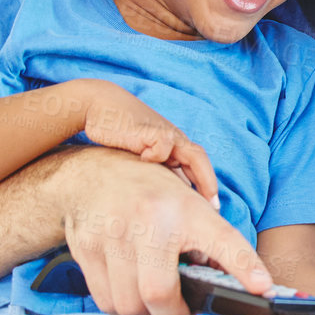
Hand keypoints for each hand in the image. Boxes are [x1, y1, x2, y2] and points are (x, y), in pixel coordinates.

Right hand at [57, 147, 270, 314]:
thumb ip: (214, 245)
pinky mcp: (85, 249)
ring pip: (130, 305)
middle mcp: (148, 220)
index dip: (244, 267)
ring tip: (160, 309)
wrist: (93, 174)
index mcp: (185, 209)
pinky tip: (135, 300)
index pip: (223, 240)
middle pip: (159, 295)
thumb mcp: (190, 207)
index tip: (264, 290)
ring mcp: (112, 235)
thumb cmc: (153, 195)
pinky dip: (125, 310)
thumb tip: (248, 291)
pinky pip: (106, 301)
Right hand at [71, 79, 219, 209]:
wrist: (100, 106)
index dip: (206, 185)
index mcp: (174, 144)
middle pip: (200, 160)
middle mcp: (174, 139)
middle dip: (208, 184)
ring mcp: (164, 134)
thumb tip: (167, 196)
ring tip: (197, 200)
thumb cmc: (118, 132)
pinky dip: (157, 157)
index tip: (214, 208)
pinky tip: (143, 161)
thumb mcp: (139, 154)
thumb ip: (154, 169)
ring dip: (200, 177)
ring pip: (193, 155)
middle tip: (214, 208)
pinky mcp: (151, 131)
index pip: (197, 165)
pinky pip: (163, 148)